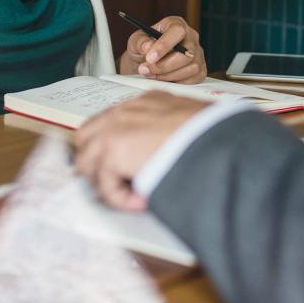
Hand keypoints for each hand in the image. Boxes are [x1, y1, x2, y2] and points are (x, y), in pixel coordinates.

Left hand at [73, 91, 207, 210]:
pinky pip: (104, 184)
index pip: (114, 121)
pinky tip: (142, 200)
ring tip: (131, 193)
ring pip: (87, 161)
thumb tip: (165, 156)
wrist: (217, 139)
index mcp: (147, 102)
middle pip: (87, 136)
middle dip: (96, 160)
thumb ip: (169, 134)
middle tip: (115, 180)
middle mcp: (126, 110)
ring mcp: (115, 129)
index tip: (126, 164)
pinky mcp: (113, 152)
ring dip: (106, 180)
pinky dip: (120, 197)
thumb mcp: (189, 124)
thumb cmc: (214, 134)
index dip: (114, 145)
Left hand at [120, 15, 206, 83]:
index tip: (150, 58)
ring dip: (168, 75)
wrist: (146, 63)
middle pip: (186, 53)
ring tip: (151, 75)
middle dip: (163, 66)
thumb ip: (140, 42)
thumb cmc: (143, 49)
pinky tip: (164, 79)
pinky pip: (194, 79)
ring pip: (191, 68)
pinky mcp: (200, 70)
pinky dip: (177, 82)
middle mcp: (191, 37)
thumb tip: (147, 46)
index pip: (177, 31)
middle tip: (145, 70)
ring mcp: (198, 54)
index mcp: (176, 24)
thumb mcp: (135, 42)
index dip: (164, 45)